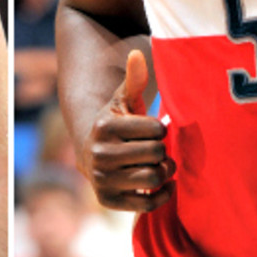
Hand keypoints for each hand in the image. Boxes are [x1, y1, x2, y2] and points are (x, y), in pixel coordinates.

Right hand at [80, 49, 175, 211]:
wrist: (91, 154)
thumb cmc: (116, 124)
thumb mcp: (123, 100)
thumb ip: (134, 79)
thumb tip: (137, 53)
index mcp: (105, 126)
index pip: (156, 130)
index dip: (160, 130)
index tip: (153, 131)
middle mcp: (99, 153)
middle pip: (156, 155)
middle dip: (163, 152)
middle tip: (159, 150)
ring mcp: (102, 179)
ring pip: (153, 178)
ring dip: (164, 172)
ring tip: (160, 165)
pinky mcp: (107, 200)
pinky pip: (147, 203)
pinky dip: (162, 195)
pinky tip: (162, 184)